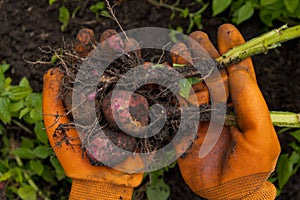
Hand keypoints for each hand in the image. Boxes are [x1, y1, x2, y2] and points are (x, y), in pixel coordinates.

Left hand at [42, 28, 142, 199]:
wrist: (102, 179)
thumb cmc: (75, 155)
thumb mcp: (57, 127)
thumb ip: (53, 99)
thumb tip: (53, 69)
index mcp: (88, 95)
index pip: (87, 67)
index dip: (86, 50)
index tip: (86, 36)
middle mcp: (108, 96)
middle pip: (111, 68)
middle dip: (111, 49)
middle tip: (111, 34)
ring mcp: (127, 104)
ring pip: (130, 76)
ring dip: (131, 58)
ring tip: (130, 43)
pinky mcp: (144, 115)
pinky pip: (149, 95)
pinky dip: (153, 80)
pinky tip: (153, 67)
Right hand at [175, 24, 280, 198]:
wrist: (224, 194)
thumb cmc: (250, 169)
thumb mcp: (262, 139)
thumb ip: (253, 106)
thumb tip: (239, 73)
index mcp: (242, 102)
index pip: (237, 70)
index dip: (232, 49)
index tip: (225, 31)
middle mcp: (220, 103)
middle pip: (211, 71)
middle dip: (204, 52)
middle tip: (195, 39)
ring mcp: (200, 111)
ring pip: (191, 81)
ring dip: (184, 65)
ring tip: (179, 50)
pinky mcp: (183, 122)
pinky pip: (174, 102)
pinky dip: (166, 86)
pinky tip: (161, 72)